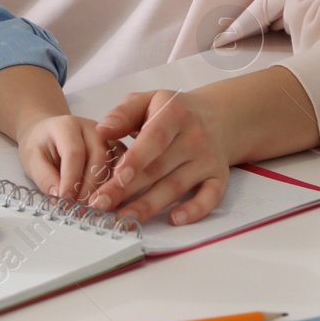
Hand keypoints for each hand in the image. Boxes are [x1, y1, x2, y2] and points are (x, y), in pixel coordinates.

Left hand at [16, 114, 124, 202]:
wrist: (49, 135)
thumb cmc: (41, 145)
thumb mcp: (32, 159)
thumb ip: (45, 177)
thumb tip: (59, 196)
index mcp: (68, 125)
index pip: (74, 152)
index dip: (71, 179)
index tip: (65, 199)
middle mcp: (92, 128)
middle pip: (99, 157)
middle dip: (90, 187)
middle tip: (80, 208)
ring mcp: (108, 138)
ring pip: (115, 164)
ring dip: (106, 190)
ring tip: (92, 208)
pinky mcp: (116, 150)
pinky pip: (122, 169)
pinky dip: (116, 187)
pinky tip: (106, 202)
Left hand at [86, 89, 231, 225]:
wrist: (217, 115)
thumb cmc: (172, 111)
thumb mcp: (147, 100)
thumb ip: (123, 113)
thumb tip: (102, 129)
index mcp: (174, 114)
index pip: (155, 138)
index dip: (136, 159)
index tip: (116, 177)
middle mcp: (194, 137)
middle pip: (158, 168)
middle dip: (127, 189)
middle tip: (101, 203)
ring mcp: (207, 159)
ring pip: (176, 187)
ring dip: (149, 206)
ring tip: (123, 219)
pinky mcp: (218, 177)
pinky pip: (210, 197)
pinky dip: (194, 210)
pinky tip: (173, 219)